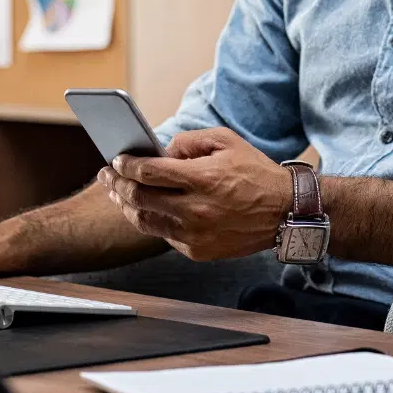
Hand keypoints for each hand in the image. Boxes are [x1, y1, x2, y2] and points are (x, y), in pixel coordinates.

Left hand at [97, 128, 292, 261]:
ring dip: (127, 205)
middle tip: (107, 175)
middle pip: (140, 198)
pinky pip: (164, 235)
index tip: (116, 159)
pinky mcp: (198, 251)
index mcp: (202, 179)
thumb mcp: (225, 141)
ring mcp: (195, 235)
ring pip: (145, 221)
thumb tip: (160, 150)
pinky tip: (144, 208)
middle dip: (118, 184)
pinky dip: (151, 220)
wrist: (284, 212)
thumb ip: (189, 141)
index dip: (127, 165)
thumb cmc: (255, 172)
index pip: (150, 172)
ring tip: (117, 193)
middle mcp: (196, 209)